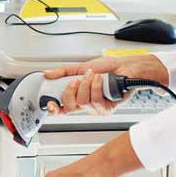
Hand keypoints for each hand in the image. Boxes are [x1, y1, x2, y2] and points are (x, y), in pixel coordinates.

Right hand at [45, 54, 169, 114]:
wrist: (127, 68)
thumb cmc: (109, 68)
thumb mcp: (80, 67)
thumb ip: (63, 72)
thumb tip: (48, 74)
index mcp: (77, 96)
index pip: (62, 108)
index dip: (54, 109)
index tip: (50, 103)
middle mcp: (86, 104)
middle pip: (69, 106)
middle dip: (71, 90)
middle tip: (76, 79)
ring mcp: (96, 108)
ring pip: (82, 102)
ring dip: (86, 85)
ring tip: (93, 75)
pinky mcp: (106, 109)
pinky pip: (95, 101)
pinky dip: (96, 87)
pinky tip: (100, 80)